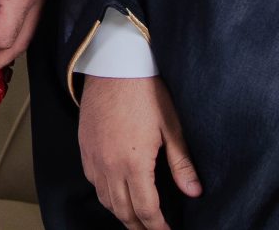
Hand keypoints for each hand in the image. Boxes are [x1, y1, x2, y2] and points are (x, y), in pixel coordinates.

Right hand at [79, 73, 202, 228]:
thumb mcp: (171, 126)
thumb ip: (181, 163)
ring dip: (121, 213)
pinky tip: (114, 194)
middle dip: (139, 227)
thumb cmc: (146, 91)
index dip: (157, 227)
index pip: (146, 210)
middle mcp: (109, 165)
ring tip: (136, 220)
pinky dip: (105, 195)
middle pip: (123, 211)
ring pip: (105, 199)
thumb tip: (194, 192)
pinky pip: (93, 182)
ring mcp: (93, 156)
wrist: (114, 64)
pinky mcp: (84, 146)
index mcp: (133, 163)